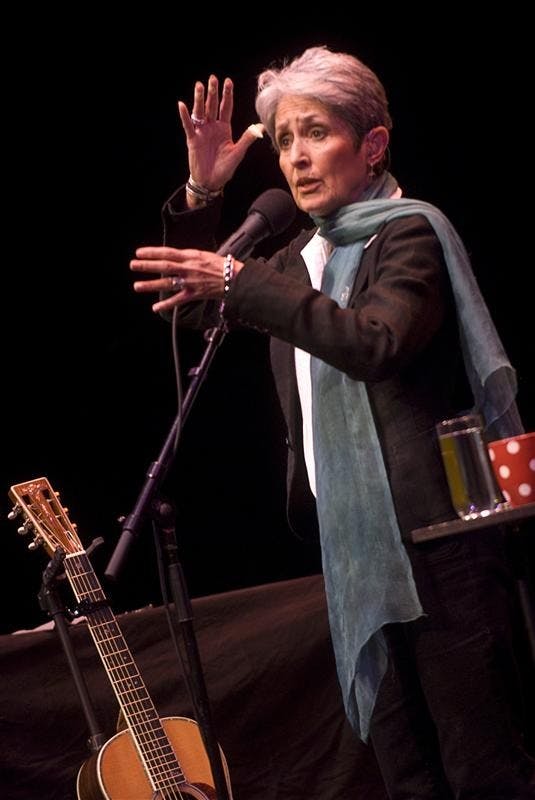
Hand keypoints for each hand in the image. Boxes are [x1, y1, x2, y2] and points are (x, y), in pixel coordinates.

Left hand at [131, 246, 242, 312]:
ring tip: (137, 286)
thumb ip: (188, 257)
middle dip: (147, 266)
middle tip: (133, 265)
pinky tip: (155, 308)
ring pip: (168, 283)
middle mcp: (189, 268)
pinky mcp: (195, 294)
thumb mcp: (204, 255)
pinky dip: (166, 304)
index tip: (139, 252)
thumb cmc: (222, 266)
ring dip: (151, 285)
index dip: (152, 252)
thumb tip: (174, 257)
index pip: (168, 252)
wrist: (236, 278)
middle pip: (164, 266)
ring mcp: (191, 281)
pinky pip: (178, 300)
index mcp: (191, 256)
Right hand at [179, 75, 263, 192]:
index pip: (226, 108)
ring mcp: (202, 132)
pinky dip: (185, 116)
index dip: (227, 95)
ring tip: (199, 85)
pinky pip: (188, 126)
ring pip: (200, 112)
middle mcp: (212, 127)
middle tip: (213, 78)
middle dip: (213, 92)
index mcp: (224, 128)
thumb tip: (261, 127)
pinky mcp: (192, 140)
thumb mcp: (238, 153)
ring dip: (199, 99)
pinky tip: (183, 105)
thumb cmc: (225, 169)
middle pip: (212, 106)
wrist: (211, 182)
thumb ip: (247, 139)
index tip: (228, 82)